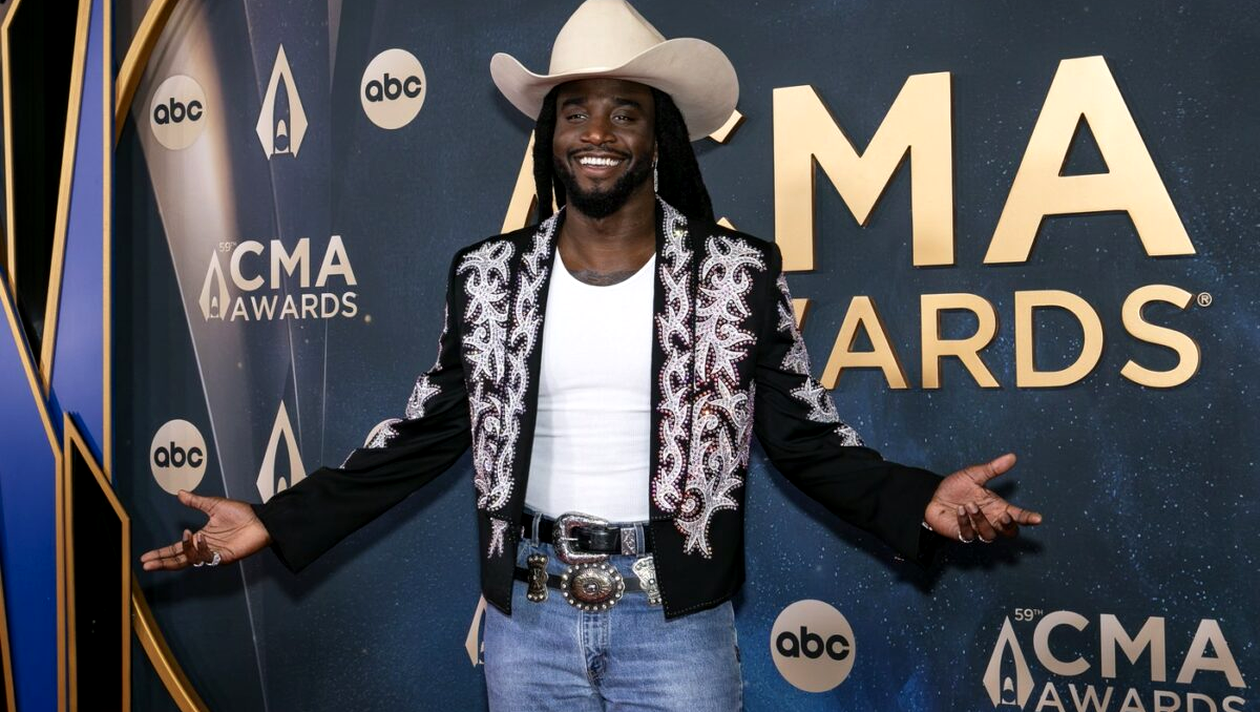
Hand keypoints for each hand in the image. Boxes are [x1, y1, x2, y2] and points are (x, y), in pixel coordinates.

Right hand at [140, 490, 270, 570]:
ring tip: (189, 536)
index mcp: (200, 537)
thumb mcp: (213, 505)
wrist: (260, 518)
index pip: (176, 549)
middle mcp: (205, 548)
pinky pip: (207, 557)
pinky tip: (198, 539)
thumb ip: (196, 501)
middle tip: (147, 564)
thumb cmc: (241, 513)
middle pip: (179, 558)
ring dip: (186, 549)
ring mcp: (214, 554)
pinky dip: (200, 549)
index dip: (161, 553)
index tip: (145, 558)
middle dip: (163, 561)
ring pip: (191, 559)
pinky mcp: (224, 557)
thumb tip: (179, 493)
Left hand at [924, 453, 1042, 543]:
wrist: (933, 497)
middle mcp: (990, 520)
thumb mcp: (974, 475)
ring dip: (981, 520)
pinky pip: (969, 535)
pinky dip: (965, 522)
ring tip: (970, 505)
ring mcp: (977, 529)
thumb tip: (1012, 456)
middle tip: (1004, 516)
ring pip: (989, 534)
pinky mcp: (962, 534)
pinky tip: (960, 511)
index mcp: (997, 507)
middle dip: (1009, 526)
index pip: (1017, 515)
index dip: (1028, 518)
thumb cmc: (956, 488)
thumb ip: (993, 469)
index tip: (1038, 518)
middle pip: (1009, 532)